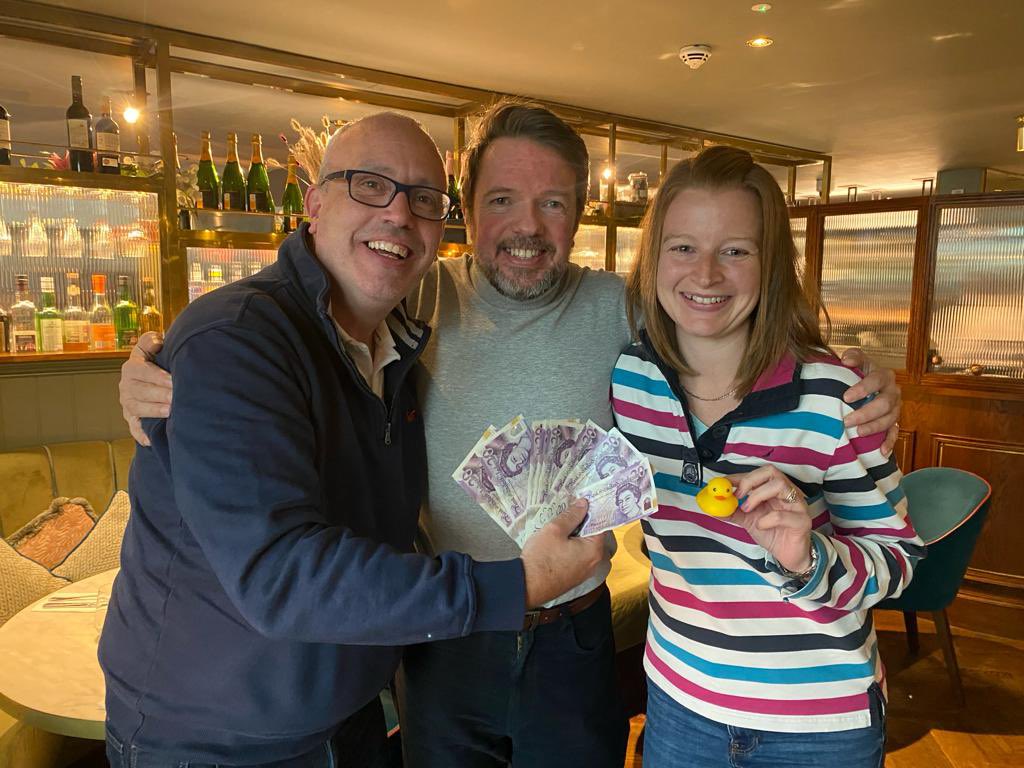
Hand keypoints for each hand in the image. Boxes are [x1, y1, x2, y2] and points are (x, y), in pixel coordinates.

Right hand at [119, 332, 171, 446]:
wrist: (150, 379)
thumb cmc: (156, 362)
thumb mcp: (151, 348)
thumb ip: (150, 341)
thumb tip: (156, 341)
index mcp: (132, 368)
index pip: (141, 371)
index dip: (157, 376)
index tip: (173, 380)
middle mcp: (127, 386)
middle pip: (140, 391)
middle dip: (160, 395)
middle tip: (176, 397)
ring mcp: (128, 404)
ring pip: (138, 409)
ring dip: (154, 411)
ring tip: (171, 412)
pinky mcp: (132, 419)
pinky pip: (134, 428)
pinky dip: (141, 434)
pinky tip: (151, 440)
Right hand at [520, 499, 603, 606]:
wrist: (526, 586)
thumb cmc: (542, 557)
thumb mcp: (555, 529)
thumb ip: (572, 515)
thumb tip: (584, 504)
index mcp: (594, 550)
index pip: (599, 524)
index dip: (591, 512)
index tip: (582, 501)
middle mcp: (594, 563)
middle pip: (592, 536)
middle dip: (581, 524)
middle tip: (567, 511)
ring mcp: (584, 572)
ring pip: (583, 547)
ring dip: (574, 537)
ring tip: (559, 526)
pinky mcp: (573, 578)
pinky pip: (576, 558)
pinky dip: (570, 548)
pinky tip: (556, 543)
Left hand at [728, 467, 811, 572]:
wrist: (789, 555)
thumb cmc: (773, 533)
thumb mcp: (748, 520)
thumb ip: (732, 512)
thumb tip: (713, 507)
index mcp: (774, 489)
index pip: (757, 473)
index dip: (738, 476)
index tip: (723, 484)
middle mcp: (787, 493)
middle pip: (771, 472)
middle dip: (749, 481)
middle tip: (738, 495)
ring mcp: (796, 505)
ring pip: (779, 485)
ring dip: (757, 496)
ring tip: (748, 510)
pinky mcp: (801, 521)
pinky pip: (782, 514)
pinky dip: (766, 519)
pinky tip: (761, 526)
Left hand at [839, 348, 901, 456]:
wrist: (866, 384)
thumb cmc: (858, 372)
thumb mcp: (856, 360)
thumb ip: (853, 356)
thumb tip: (846, 360)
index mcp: (884, 375)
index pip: (876, 380)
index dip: (862, 389)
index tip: (845, 397)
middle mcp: (893, 392)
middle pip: (884, 404)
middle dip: (865, 414)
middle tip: (846, 421)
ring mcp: (895, 408)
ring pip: (890, 419)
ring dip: (874, 428)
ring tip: (857, 433)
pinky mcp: (894, 421)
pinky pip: (895, 433)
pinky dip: (890, 443)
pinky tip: (881, 451)